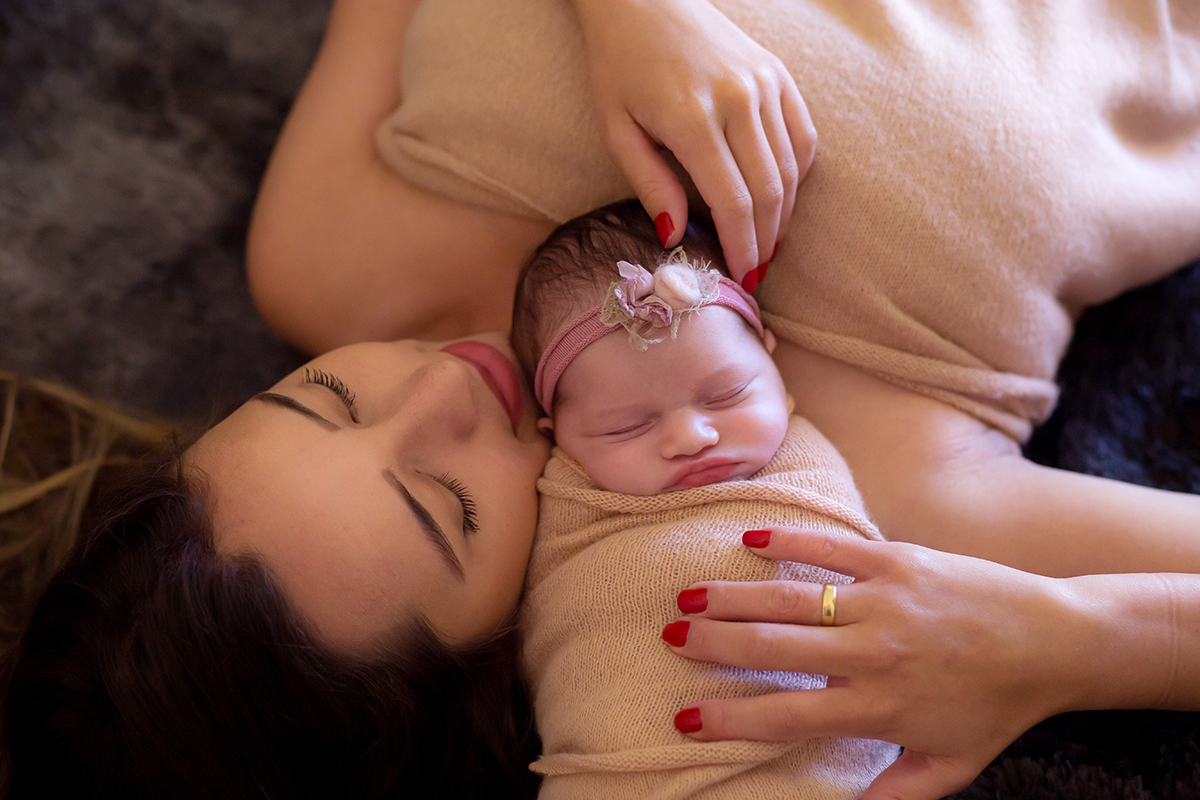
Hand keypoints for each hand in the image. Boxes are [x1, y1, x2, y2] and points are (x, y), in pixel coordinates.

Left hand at [569, 0, 815, 287]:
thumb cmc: (620, 66)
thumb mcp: (617, 129)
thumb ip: (650, 184)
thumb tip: (675, 237)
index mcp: (692, 118)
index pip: (733, 202)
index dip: (741, 248)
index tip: (741, 280)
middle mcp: (737, 100)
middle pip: (769, 192)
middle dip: (766, 242)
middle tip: (757, 274)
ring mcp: (764, 84)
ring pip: (791, 169)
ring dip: (784, 215)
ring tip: (768, 245)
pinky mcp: (778, 74)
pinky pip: (802, 137)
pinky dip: (797, 175)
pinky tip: (781, 200)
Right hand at [663, 528, 1084, 799]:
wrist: (1054, 640)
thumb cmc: (995, 708)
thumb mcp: (948, 767)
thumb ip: (892, 794)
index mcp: (880, 707)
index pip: (787, 717)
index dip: (730, 719)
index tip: (685, 716)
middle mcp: (875, 653)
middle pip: (775, 649)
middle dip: (714, 646)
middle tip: (670, 638)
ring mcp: (886, 601)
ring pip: (793, 597)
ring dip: (734, 596)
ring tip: (689, 597)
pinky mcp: (899, 559)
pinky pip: (834, 549)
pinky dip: (789, 543)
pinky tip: (749, 540)